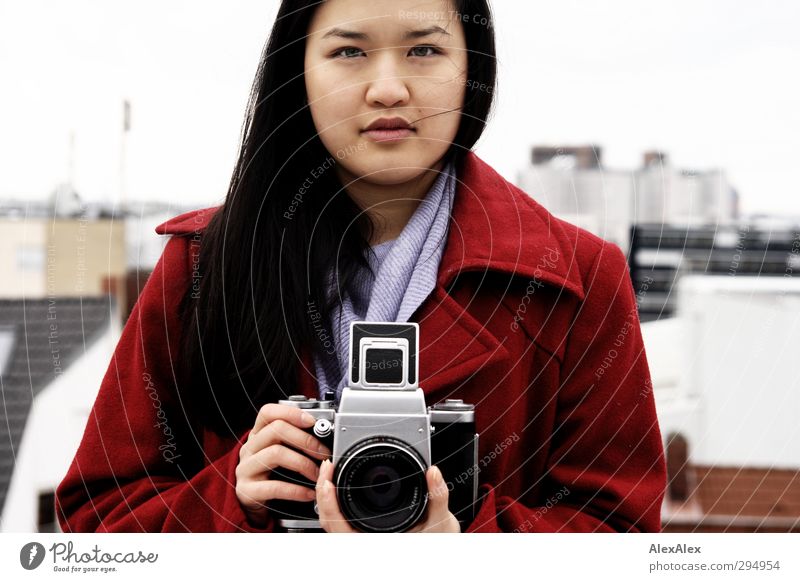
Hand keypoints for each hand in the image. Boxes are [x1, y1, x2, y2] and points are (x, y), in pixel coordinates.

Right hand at [235, 403, 331, 527]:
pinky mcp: (246, 491)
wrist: (252, 504)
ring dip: (304, 463)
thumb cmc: (271, 475)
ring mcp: (245, 469)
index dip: (291, 413)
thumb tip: (325, 433)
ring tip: (318, 475)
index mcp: (258, 435)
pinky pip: (274, 487)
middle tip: (323, 453)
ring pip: (275, 454)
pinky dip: (296, 490)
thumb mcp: (280, 453)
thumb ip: (295, 441)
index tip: (313, 422)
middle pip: (276, 430)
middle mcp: (249, 448)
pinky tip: (309, 493)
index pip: (268, 412)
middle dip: (306, 440)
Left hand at [315, 459, 460, 532]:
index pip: (341, 528)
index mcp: (378, 543)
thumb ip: (437, 497)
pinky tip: (339, 487)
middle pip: (329, 523)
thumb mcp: (441, 521)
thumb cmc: (437, 540)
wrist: (440, 549)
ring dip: (327, 498)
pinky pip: (341, 521)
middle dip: (323, 493)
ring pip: (332, 523)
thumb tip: (433, 473)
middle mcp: (366, 543)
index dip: (329, 504)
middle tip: (328, 468)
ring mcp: (363, 539)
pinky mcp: (364, 532)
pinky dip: (335, 503)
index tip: (327, 481)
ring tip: (331, 474)